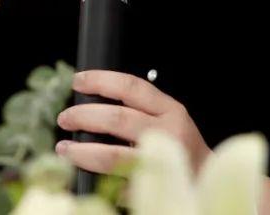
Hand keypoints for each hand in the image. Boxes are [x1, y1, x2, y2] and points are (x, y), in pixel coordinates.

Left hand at [55, 70, 210, 175]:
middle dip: (83, 116)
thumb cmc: (182, 148)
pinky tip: (82, 172)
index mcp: (170, 111)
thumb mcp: (168, 119)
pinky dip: (96, 177)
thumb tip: (93, 103)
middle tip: (65, 118)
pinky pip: (116, 182)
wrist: (205, 181)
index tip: (78, 81)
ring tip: (64, 148)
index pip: (131, 87)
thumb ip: (140, 108)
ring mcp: (159, 163)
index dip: (100, 81)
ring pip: (112, 155)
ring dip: (82, 151)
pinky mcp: (150, 188)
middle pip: (117, 118)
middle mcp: (167, 133)